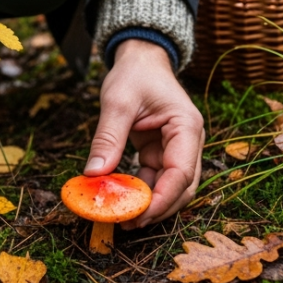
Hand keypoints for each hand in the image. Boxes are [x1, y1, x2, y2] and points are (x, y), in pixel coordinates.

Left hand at [86, 39, 203, 228]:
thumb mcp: (117, 102)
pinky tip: (120, 201)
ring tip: (122, 218)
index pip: (181, 173)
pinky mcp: (161, 152)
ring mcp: (176, 149)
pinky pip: (155, 179)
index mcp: (186, 127)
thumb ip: (108, 138)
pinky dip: (140, 191)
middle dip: (158, 209)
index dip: (162, 199)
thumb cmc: (134, 74)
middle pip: (182, 187)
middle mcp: (188, 141)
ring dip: (149, 204)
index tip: (138, 216)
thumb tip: (93, 174)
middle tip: (128, 223)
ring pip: (170, 187)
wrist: (140, 59)